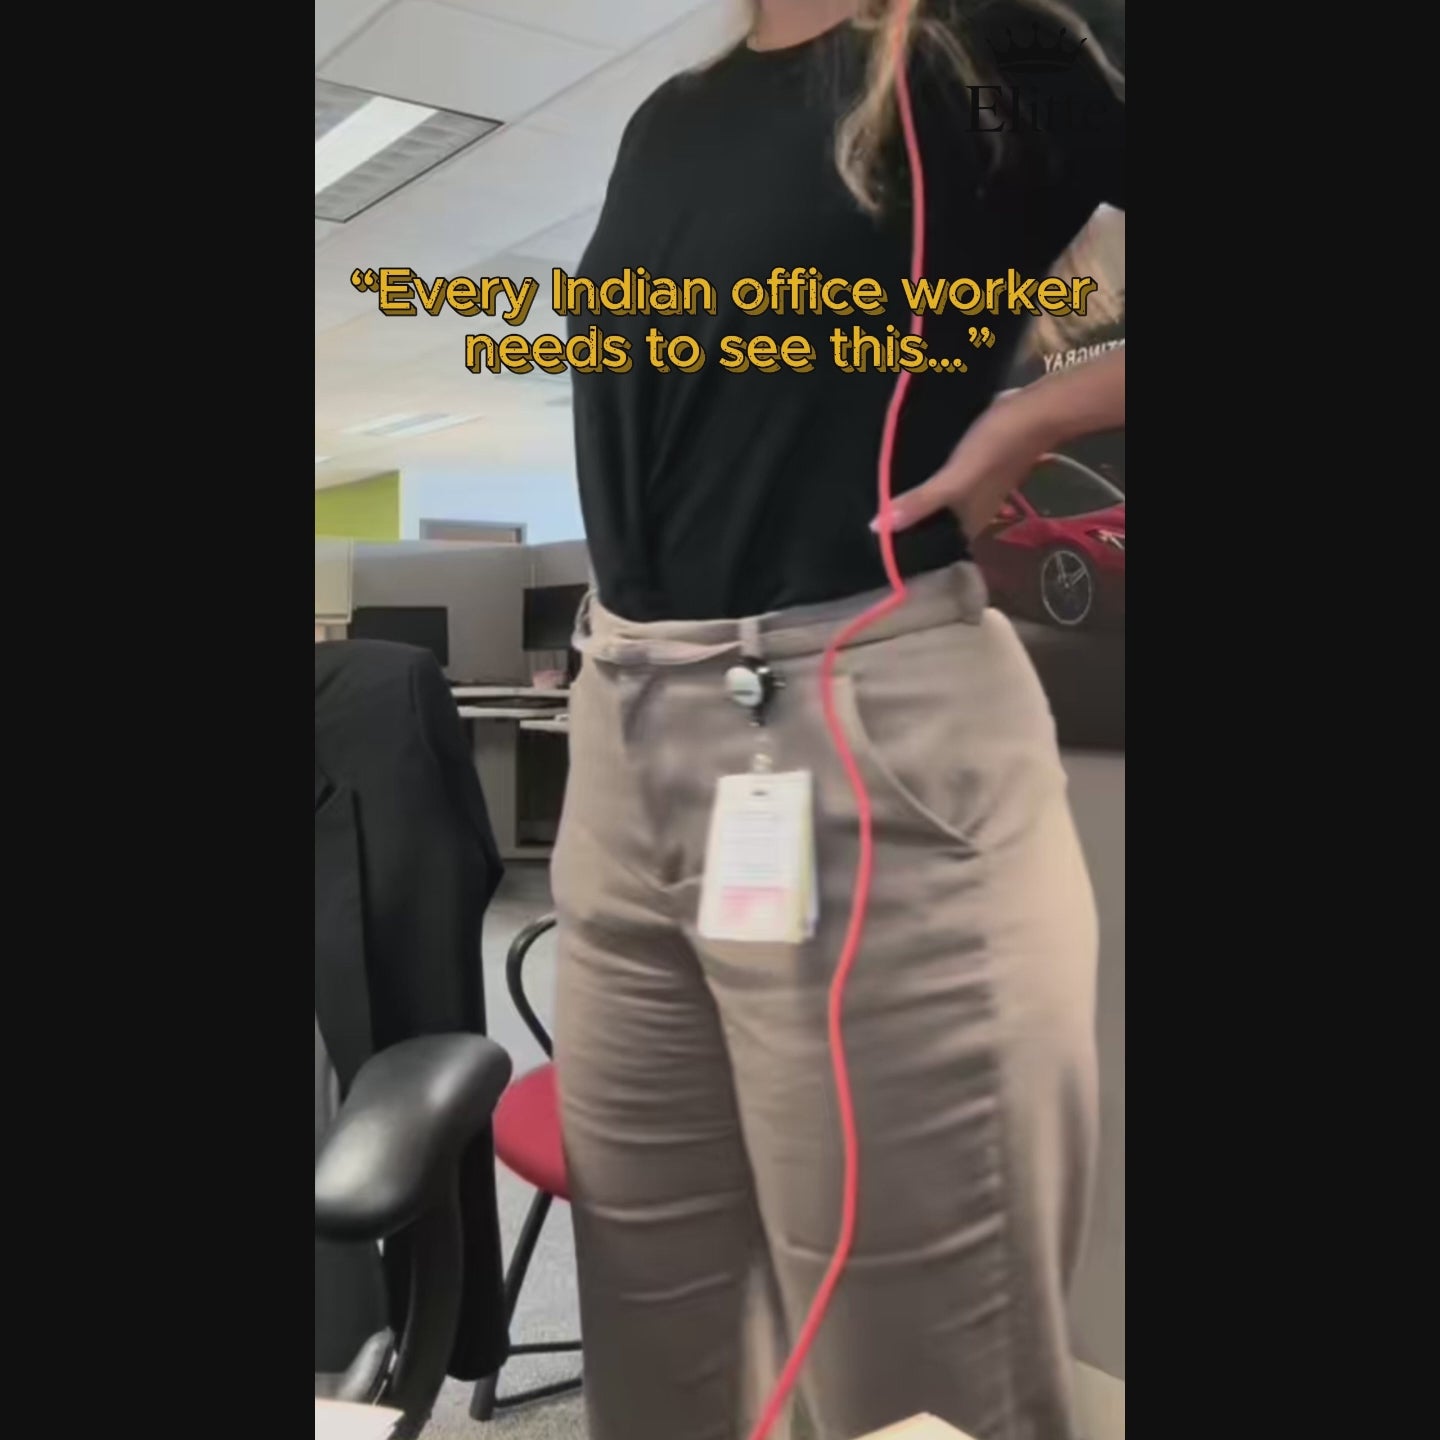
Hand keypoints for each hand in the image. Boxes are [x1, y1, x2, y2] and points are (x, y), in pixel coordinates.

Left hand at [873, 390, 1048, 542]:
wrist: (1036, 409)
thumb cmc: (996, 446)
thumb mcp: (955, 477)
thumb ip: (922, 501)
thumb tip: (877, 528)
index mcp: (970, 521)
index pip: (937, 548)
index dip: (912, 552)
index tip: (879, 551)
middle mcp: (974, 509)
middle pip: (938, 526)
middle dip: (911, 527)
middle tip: (874, 524)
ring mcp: (977, 486)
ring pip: (943, 503)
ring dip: (920, 503)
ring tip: (882, 501)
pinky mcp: (976, 464)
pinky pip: (947, 481)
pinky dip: (930, 482)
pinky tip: (910, 474)